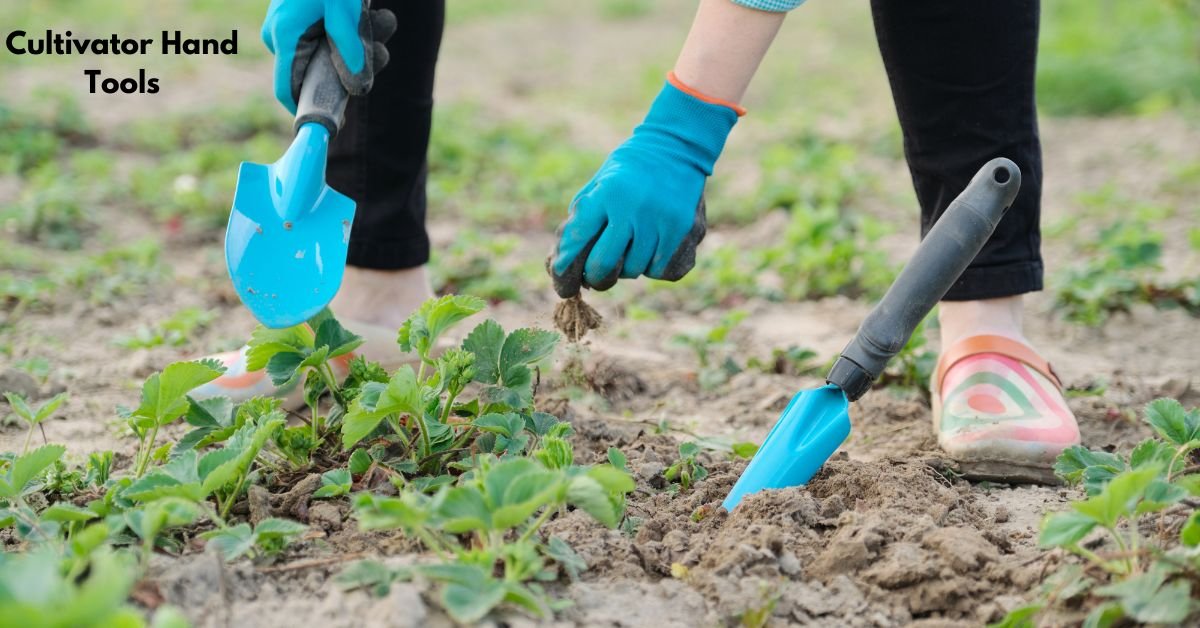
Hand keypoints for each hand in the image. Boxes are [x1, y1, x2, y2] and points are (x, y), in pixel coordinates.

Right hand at [261, 0, 396, 112]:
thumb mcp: (344, 12)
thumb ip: (351, 51)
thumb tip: (359, 90)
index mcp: (285, 37)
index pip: (288, 91)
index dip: (311, 110)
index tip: (341, 123)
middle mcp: (283, 35)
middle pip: (320, 72)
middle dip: (356, 66)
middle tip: (380, 49)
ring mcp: (291, 26)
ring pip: (331, 54)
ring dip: (363, 44)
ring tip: (382, 20)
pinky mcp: (302, 16)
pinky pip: (330, 36)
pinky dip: (354, 30)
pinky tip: (370, 13)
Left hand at [549, 78, 739, 297]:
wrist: (675, 148)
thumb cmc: (627, 171)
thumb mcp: (598, 184)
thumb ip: (582, 220)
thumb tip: (564, 262)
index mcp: (607, 193)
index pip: (577, 239)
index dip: (566, 266)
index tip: (563, 280)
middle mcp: (634, 208)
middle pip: (605, 264)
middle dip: (596, 276)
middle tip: (596, 276)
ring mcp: (662, 220)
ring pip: (636, 270)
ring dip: (628, 267)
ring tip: (630, 247)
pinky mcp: (684, 230)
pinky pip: (661, 269)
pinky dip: (653, 266)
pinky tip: (652, 247)